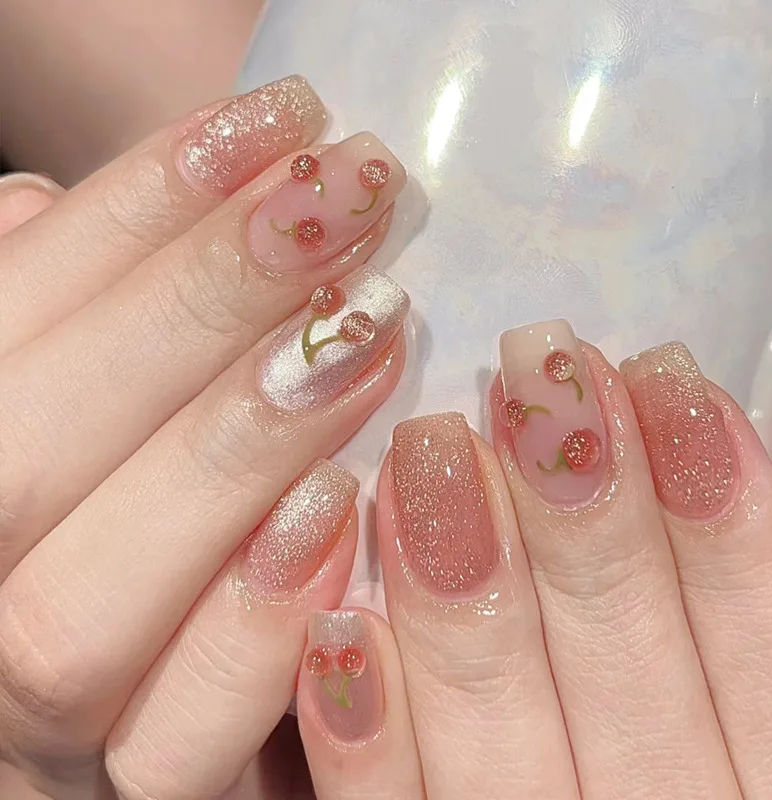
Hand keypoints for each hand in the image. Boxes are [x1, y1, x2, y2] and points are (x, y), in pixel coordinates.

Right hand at [0, 75, 409, 798]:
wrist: (128, 680)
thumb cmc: (115, 514)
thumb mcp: (82, 403)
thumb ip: (55, 325)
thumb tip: (26, 206)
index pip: (3, 316)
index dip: (134, 207)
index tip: (277, 122)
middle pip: (24, 445)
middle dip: (195, 303)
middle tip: (347, 199)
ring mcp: (25, 717)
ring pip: (74, 605)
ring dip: (227, 452)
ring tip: (373, 330)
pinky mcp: (124, 792)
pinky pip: (169, 743)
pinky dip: (249, 630)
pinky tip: (344, 507)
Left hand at [296, 323, 771, 799]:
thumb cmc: (691, 730)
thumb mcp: (749, 679)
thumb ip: (752, 591)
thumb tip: (745, 447)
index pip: (767, 642)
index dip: (717, 512)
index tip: (656, 375)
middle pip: (620, 662)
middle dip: (575, 510)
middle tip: (530, 375)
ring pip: (497, 731)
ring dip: (458, 590)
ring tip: (429, 447)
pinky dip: (368, 738)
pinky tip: (338, 627)